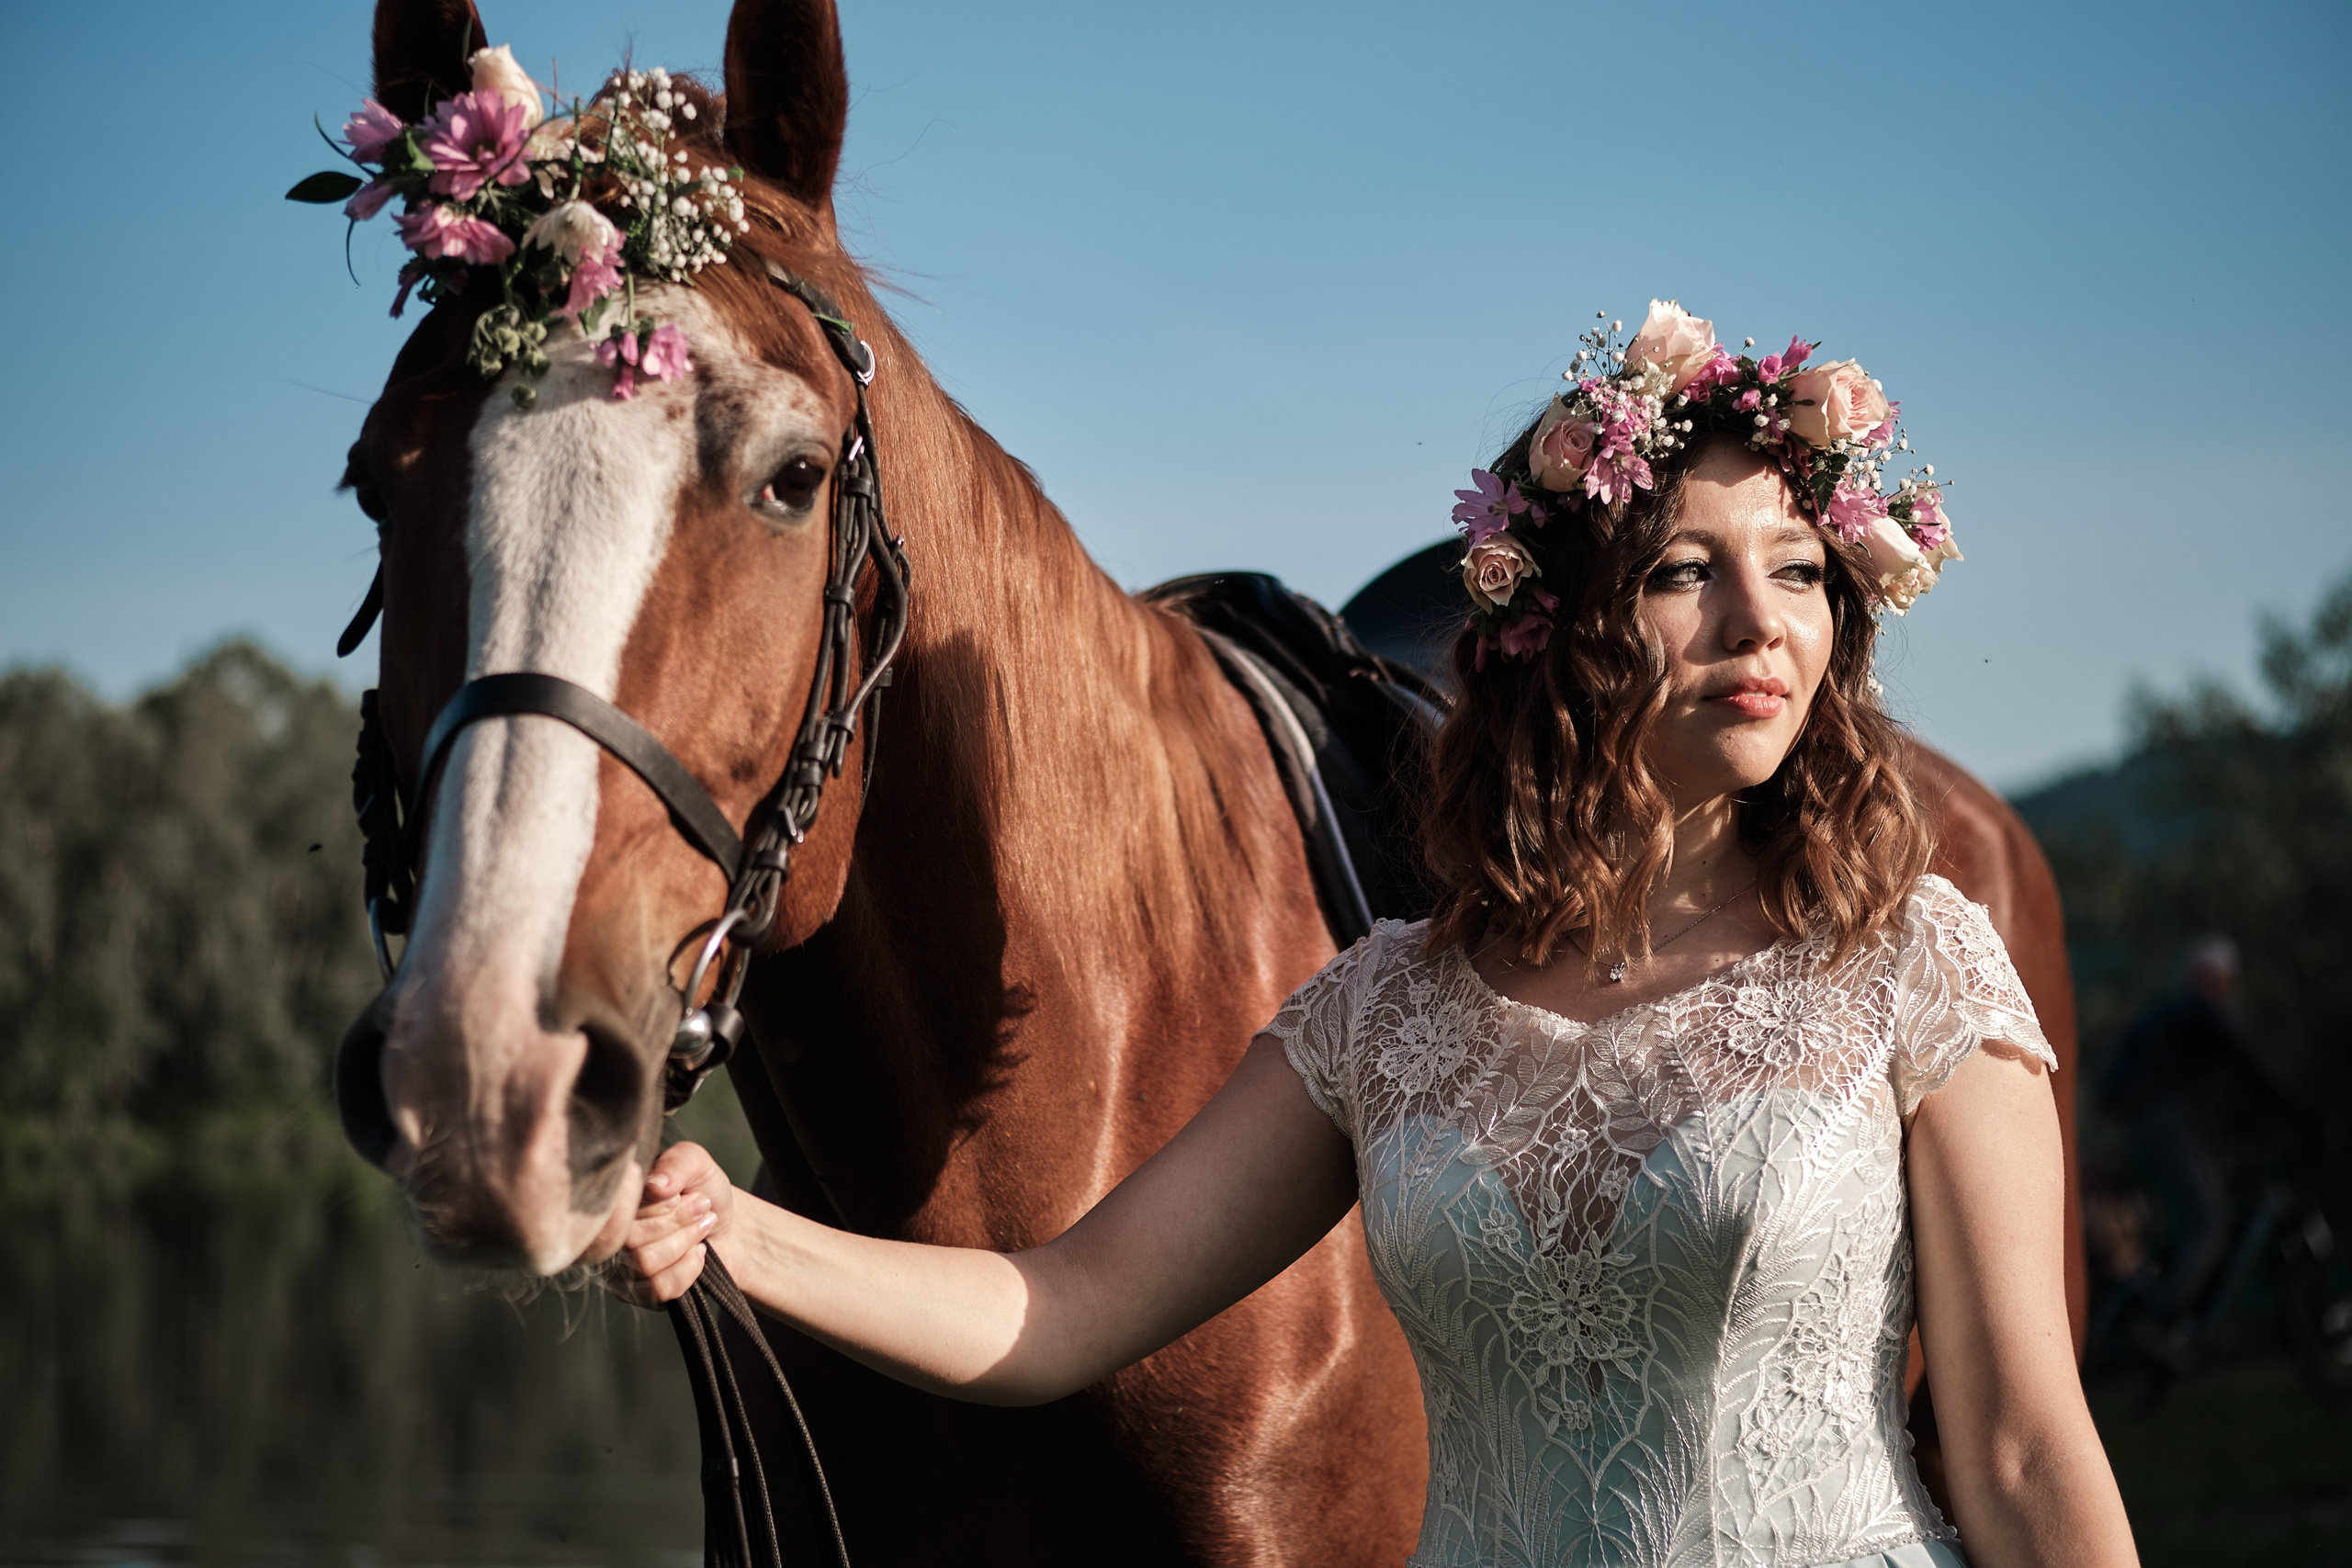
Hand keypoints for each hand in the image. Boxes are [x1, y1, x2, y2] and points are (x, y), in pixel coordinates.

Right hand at [601, 1141, 734, 1308]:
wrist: (729, 1228)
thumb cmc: (705, 1191)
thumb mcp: (696, 1163)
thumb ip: (677, 1163)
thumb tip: (655, 1184)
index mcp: (614, 1199)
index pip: (617, 1210)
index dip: (654, 1205)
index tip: (679, 1194)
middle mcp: (610, 1233)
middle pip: (630, 1239)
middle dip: (677, 1221)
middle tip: (701, 1207)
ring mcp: (619, 1266)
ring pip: (645, 1263)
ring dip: (685, 1242)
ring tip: (703, 1227)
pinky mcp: (637, 1292)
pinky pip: (658, 1288)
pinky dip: (688, 1269)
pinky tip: (698, 1253)